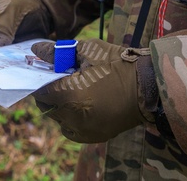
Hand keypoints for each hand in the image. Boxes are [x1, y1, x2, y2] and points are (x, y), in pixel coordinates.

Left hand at [30, 39, 158, 142]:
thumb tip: (36, 49)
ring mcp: (83, 131)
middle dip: (50, 91)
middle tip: (62, 77)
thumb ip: (58, 52)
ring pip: (58, 118)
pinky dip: (71, 118)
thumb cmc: (119, 64)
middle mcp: (73, 118)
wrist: (149, 86)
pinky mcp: (93, 137)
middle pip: (47, 106)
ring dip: (60, 105)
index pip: (40, 90)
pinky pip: (71, 128)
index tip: (47, 69)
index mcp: (70, 96)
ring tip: (76, 89)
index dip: (40, 78)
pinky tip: (83, 103)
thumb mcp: (88, 51)